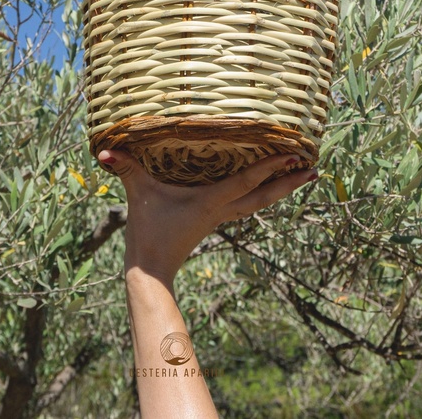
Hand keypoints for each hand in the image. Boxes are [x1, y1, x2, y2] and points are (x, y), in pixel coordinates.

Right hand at [97, 149, 317, 284]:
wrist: (152, 270)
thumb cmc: (149, 232)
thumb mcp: (138, 195)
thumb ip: (125, 169)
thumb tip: (106, 151)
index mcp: (212, 201)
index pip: (248, 180)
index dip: (272, 166)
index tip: (295, 154)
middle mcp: (223, 209)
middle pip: (265, 196)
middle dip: (290, 182)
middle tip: (315, 167)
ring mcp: (221, 217)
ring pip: (259, 201)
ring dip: (281, 188)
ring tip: (301, 174)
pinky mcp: (214, 220)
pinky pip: (245, 204)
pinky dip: (260, 192)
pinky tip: (264, 186)